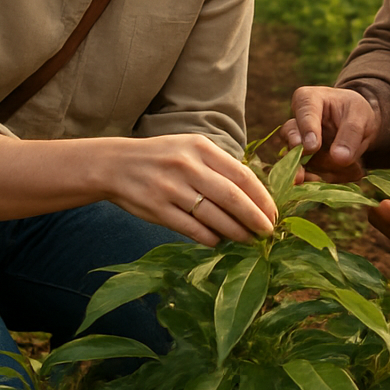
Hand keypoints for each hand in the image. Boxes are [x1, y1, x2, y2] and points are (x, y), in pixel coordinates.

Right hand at [104, 134, 277, 246]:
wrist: (115, 165)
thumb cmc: (162, 158)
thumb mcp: (190, 148)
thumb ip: (219, 166)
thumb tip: (253, 195)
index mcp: (201, 148)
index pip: (242, 175)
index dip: (262, 197)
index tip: (274, 213)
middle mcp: (188, 167)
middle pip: (232, 198)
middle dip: (255, 218)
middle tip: (268, 232)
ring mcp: (172, 189)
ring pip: (214, 216)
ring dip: (236, 232)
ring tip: (249, 240)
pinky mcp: (158, 209)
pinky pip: (192, 229)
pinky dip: (210, 238)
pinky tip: (219, 241)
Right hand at [279, 86, 383, 182]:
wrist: (356, 125)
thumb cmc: (354, 112)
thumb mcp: (359, 116)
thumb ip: (351, 133)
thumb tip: (339, 158)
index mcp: (308, 100)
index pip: (304, 112)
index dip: (307, 130)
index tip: (312, 147)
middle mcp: (296, 122)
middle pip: (291, 137)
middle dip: (298, 155)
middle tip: (301, 172)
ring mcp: (296, 144)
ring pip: (295, 159)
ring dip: (312, 171)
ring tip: (324, 179)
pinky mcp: (301, 161)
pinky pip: (305, 173)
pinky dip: (318, 179)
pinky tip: (327, 182)